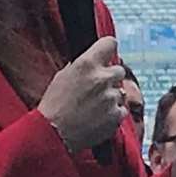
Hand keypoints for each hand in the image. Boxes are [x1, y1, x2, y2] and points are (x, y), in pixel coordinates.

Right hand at [37, 37, 125, 151]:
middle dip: (110, 78)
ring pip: (120, 92)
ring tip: (94, 107)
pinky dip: (113, 113)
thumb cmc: (54, 105)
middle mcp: (102, 78)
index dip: (109, 49)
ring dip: (111, 97)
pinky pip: (122, 110)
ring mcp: (111, 98)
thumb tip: (93, 62)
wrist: (53, 133)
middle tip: (97, 88)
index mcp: (87, 64)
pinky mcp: (116, 116)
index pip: (110, 43)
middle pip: (119, 70)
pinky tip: (98, 117)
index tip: (107, 54)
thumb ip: (82, 67)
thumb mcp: (63, 76)